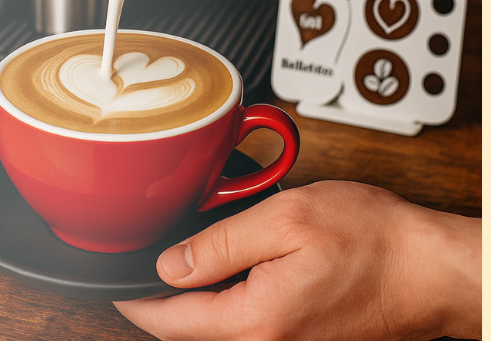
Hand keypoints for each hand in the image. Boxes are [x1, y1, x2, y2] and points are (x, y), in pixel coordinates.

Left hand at [114, 181, 480, 340]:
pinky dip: (230, 304)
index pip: (167, 321)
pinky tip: (236, 273)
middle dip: (164, 299)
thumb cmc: (377, 242)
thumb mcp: (285, 219)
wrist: (436, 269)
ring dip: (198, 301)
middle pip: (189, 330)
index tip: (113, 284)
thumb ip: (218, 244)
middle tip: (151, 260)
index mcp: (255, 320)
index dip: (133, 299)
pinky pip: (248, 327)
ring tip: (191, 262)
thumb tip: (168, 265)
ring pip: (217, 329)